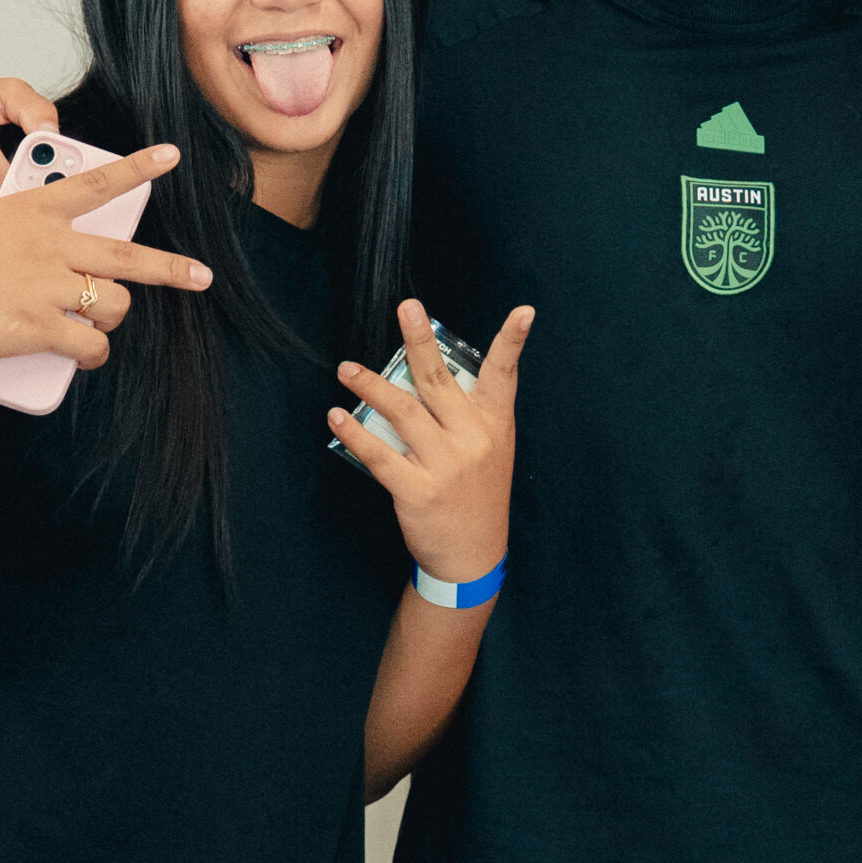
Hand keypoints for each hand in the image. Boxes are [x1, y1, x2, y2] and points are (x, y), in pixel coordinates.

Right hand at [0, 145, 207, 369]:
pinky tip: (85, 352)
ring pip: (114, 305)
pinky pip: (90, 345)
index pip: (97, 183)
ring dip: (112, 318)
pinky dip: (93, 353)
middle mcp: (48, 244)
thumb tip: (58, 255)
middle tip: (201, 277)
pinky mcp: (37, 327)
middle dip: (172, 269)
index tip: (171, 156)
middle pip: (127, 257)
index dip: (139, 168)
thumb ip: (23, 230)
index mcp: (33, 210)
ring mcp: (46, 286)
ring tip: (97, 322)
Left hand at [330, 300, 534, 581]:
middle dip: (421, 342)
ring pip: (404, 412)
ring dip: (371, 386)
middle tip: (406, 308)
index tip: (523, 311)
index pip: (505, 375)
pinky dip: (356, 433)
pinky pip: (380, 455)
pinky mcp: (417, 491)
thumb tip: (427, 372)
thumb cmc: (478, 493)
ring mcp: (445, 466)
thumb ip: (467, 413)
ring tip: (347, 369)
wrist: (473, 553)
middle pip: (441, 381)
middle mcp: (473, 440)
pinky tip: (338, 415)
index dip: (513, 341)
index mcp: (494, 425)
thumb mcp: (491, 449)